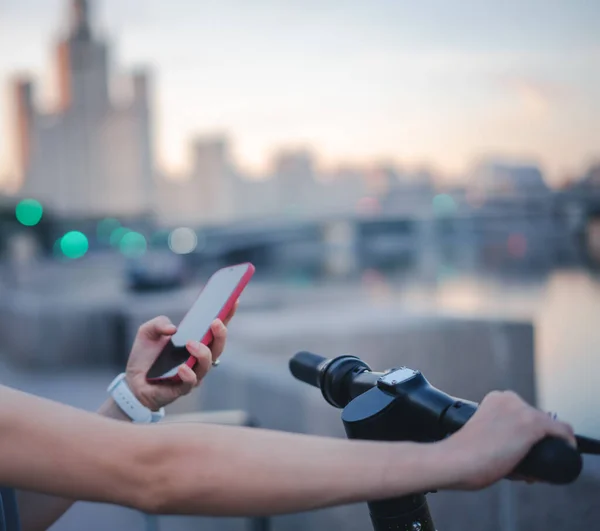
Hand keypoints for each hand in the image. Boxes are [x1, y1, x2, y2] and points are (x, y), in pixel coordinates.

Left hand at [124, 301, 237, 410]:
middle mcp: (199, 358)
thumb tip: (173, 329)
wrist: (132, 382)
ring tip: (191, 343)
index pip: (216, 328)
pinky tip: (182, 368)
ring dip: (202, 353)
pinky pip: (191, 382)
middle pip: (218, 347)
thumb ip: (158, 323)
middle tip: (215, 322)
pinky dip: (189, 374)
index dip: (227, 315)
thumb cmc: (145, 356)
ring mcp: (193, 373)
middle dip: (220, 334)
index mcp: (196, 341)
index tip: (233, 300)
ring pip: (207, 364)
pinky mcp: (182, 388)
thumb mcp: (147, 331)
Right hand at [440, 390, 575, 489]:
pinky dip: (567, 441)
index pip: (522, 413)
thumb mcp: (480, 436)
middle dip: (534, 439)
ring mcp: (522, 410)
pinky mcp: (533, 424)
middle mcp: (509, 398)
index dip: (524, 433)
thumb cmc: (463, 454)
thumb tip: (519, 457)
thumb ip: (497, 435)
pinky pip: (563, 430)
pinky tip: (565, 450)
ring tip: (529, 467)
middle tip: (523, 460)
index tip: (519, 450)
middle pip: (536, 419)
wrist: (456, 460)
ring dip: (543, 445)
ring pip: (548, 427)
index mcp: (494, 399)